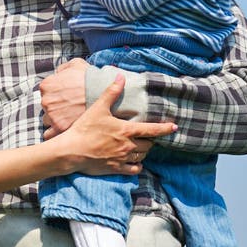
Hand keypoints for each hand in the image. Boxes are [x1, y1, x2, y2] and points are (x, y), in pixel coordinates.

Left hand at [41, 58, 87, 138]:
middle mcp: (45, 101)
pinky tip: (65, 129)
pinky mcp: (59, 128)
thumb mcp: (76, 64)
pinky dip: (55, 132)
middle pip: (47, 106)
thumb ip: (63, 68)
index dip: (57, 93)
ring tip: (70, 118)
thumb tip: (58, 73)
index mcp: (46, 85)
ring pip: (48, 120)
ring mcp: (52, 115)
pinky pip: (50, 134)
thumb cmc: (90, 78)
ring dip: (56, 119)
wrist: (102, 94)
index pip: (46, 91)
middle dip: (56, 107)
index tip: (66, 95)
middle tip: (70, 107)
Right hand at [57, 74, 176, 175]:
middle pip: (149, 145)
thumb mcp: (98, 108)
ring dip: (144, 151)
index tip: (174, 127)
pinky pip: (134, 170)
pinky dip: (137, 165)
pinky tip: (134, 161)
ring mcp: (122, 159)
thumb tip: (121, 77)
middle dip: (150, 140)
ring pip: (143, 156)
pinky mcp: (116, 169)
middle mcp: (128, 146)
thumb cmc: (84, 128)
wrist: (71, 151)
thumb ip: (112, 93)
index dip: (165, 129)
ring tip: (140, 146)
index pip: (152, 130)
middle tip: (146, 136)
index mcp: (126, 130)